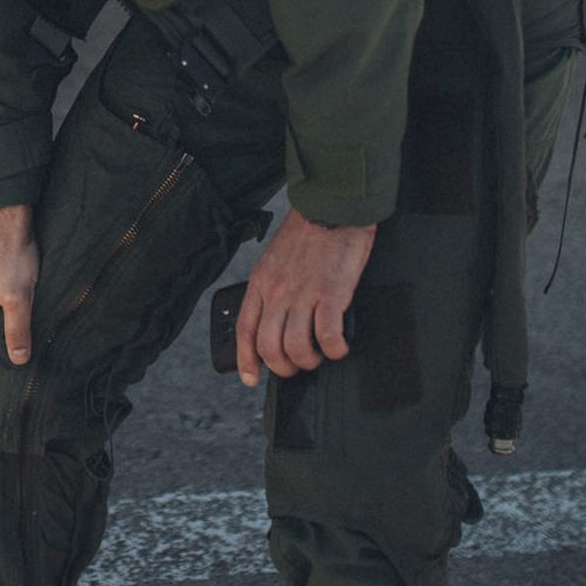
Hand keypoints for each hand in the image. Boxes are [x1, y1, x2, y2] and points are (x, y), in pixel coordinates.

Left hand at [235, 208, 375, 385]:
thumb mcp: (275, 259)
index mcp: (261, 282)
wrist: (332, 207)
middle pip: (269, 347)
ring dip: (310, 361)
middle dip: (283, 367)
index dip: (246, 360)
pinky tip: (340, 346)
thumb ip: (272, 288)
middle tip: (298, 365)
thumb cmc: (308, 232)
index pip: (245, 330)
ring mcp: (303, 294)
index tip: (252, 378)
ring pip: (296, 348)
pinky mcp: (331, 294)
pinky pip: (328, 337)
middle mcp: (277, 291)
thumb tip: (275, 319)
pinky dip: (335, 350)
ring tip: (321, 355)